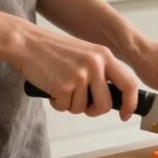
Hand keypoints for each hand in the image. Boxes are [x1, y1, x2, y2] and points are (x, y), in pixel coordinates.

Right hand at [9, 20, 138, 119]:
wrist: (27, 43)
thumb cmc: (52, 51)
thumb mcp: (84, 54)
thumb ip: (99, 71)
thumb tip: (109, 98)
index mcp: (104, 55)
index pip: (129, 83)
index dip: (130, 103)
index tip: (125, 114)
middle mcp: (96, 64)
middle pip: (106, 104)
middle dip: (93, 110)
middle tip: (80, 103)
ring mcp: (80, 75)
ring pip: (83, 108)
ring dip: (70, 104)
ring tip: (60, 86)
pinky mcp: (64, 85)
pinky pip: (65, 107)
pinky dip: (57, 103)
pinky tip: (51, 87)